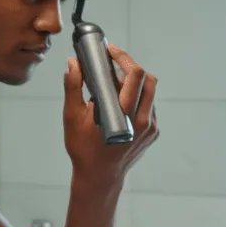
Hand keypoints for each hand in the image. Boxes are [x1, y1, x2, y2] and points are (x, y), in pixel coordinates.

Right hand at [63, 44, 158, 188]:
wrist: (100, 176)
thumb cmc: (83, 148)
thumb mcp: (72, 117)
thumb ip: (73, 87)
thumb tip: (74, 63)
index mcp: (124, 115)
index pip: (135, 76)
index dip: (124, 58)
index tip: (111, 50)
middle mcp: (143, 120)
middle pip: (149, 80)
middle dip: (131, 66)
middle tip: (113, 62)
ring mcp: (151, 127)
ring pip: (151, 93)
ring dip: (135, 82)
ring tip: (115, 81)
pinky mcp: (154, 132)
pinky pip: (150, 106)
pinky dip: (138, 97)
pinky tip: (121, 99)